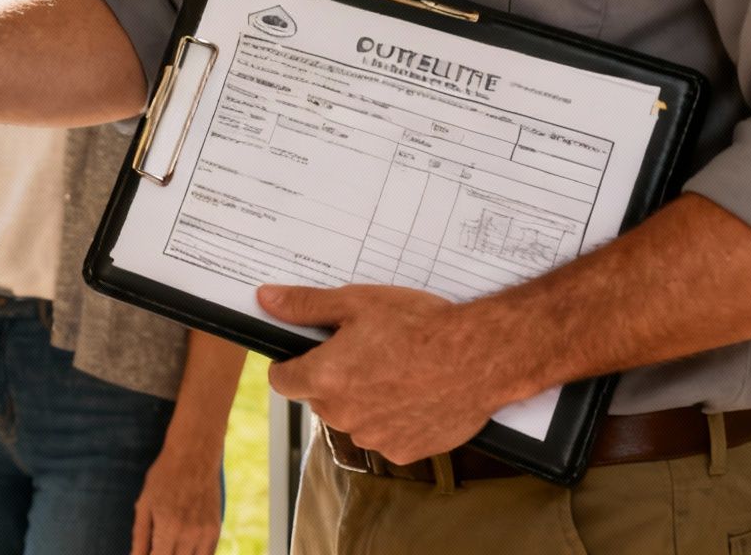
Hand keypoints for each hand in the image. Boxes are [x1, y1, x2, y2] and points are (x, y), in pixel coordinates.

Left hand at [131, 441, 222, 554]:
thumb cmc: (164, 477)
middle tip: (156, 546)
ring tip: (169, 546)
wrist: (195, 455)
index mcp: (168, 527)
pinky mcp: (216, 530)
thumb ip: (140, 536)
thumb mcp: (144, 504)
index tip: (146, 552)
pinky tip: (183, 547)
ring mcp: (205, 533)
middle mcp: (189, 534)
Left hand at [260, 283, 504, 463]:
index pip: (281, 381)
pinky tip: (413, 393)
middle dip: (332, 377)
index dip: (290, 364)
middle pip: (319, 398)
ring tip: (395, 371)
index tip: (306, 353)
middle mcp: (344, 415)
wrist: (482, 356)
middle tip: (365, 352)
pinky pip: (384, 435)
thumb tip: (268, 300)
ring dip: (363, 399)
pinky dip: (392, 418)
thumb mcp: (357, 303)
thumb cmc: (422, 326)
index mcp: (325, 379)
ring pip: (352, 417)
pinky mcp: (405, 451)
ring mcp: (375, 437)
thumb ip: (306, 306)